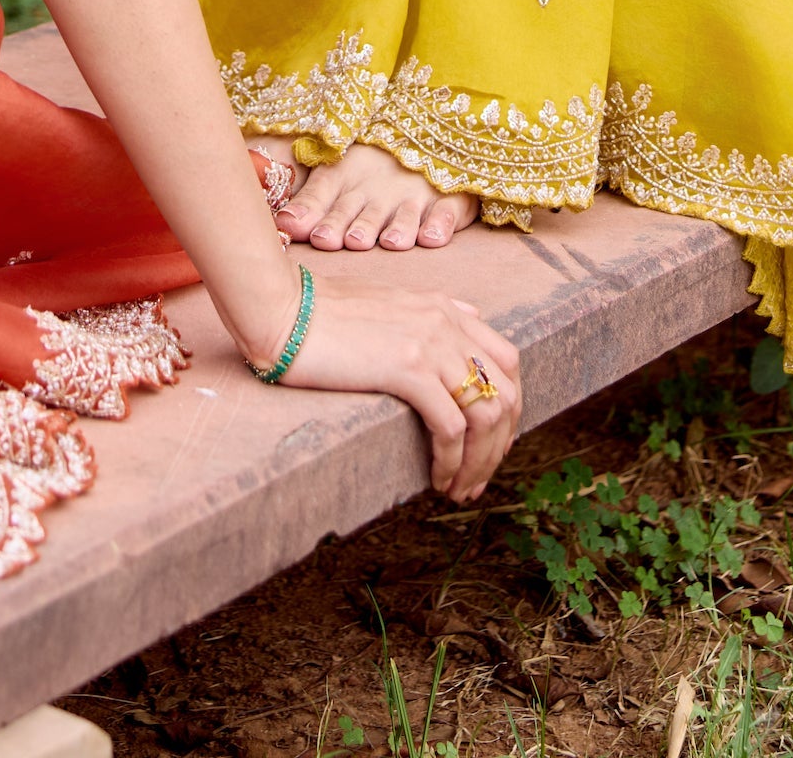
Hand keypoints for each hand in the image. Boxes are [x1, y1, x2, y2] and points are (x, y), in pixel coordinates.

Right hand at [272, 264, 523, 499]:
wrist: (284, 307)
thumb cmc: (320, 310)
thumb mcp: (386, 302)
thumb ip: (427, 313)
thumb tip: (462, 320)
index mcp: (443, 308)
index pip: (507, 360)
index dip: (508, 407)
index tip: (491, 443)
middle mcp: (446, 322)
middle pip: (507, 390)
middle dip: (502, 442)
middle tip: (479, 477)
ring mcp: (431, 343)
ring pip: (487, 414)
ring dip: (481, 461)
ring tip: (459, 490)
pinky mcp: (408, 368)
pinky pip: (452, 426)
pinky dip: (453, 461)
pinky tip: (438, 479)